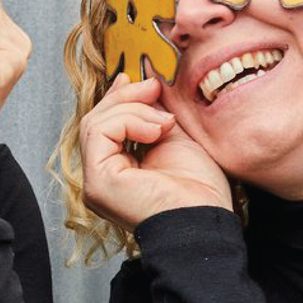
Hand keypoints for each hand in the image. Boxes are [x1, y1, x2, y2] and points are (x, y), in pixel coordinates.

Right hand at [80, 74, 232, 231]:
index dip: (121, 98)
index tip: (145, 81)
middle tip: (154, 87)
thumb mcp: (175, 139)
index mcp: (118, 172)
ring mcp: (96, 182)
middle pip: (96, 121)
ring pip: (96, 123)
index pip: (105, 125)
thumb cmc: (199, 193)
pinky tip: (157, 131)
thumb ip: (156, 114)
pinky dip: (129, 121)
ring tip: (165, 121)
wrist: (207, 222)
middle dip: (126, 97)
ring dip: (134, 109)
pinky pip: (100, 132)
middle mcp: (102, 178)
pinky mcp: (97, 181)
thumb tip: (145, 80)